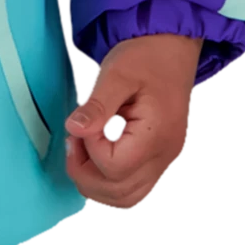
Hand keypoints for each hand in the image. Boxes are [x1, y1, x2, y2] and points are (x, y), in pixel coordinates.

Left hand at [64, 33, 200, 208]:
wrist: (170, 47)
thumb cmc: (146, 57)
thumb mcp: (116, 74)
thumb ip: (97, 105)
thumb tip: (74, 129)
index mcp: (157, 134)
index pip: (115, 167)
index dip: (89, 151)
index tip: (80, 125)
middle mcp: (165, 154)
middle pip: (121, 192)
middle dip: (86, 174)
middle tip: (73, 142)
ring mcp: (164, 159)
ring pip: (127, 197)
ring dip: (96, 183)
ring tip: (82, 150)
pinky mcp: (159, 157)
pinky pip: (134, 186)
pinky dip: (109, 181)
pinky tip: (96, 154)